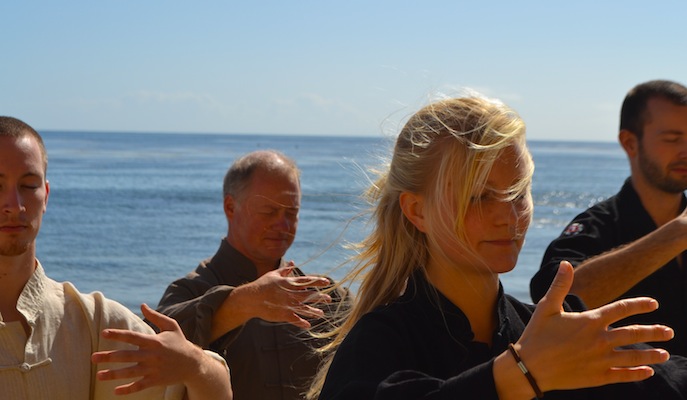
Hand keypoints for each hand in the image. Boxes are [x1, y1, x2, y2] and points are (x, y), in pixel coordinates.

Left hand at [91, 304, 218, 395]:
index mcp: (154, 341)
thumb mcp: (171, 326)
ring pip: (130, 372)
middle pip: (126, 356)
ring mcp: (153, 369)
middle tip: (92, 357)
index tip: (104, 333)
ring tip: (98, 375)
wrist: (193, 363)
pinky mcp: (155, 380)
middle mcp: (152, 355)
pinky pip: (139, 385)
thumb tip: (142, 305)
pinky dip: (128, 389)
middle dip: (109, 357)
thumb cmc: (180, 343)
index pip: (132, 337)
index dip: (118, 334)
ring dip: (113, 374)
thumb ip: (155, 317)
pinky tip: (115, 391)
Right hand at [241, 262, 332, 328]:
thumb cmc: (262, 284)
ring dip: (313, 311)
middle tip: (329, 299)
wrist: (250, 298)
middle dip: (319, 297)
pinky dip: (301, 322)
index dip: (317, 281)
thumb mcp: (274, 274)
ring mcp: (287, 304)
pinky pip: (294, 319)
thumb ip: (285, 270)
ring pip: (303, 308)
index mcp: (289, 282)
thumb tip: (293, 262)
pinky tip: (308, 325)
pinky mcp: (282, 314)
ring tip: (321, 313)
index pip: (306, 281)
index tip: (327, 282)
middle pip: (308, 295)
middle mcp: (290, 293)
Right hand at [517, 261, 672, 391]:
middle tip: (669, 331)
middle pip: (634, 333)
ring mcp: (600, 359)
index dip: (640, 305)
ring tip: (665, 353)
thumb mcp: (547, 307)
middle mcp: (599, 339)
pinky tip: (648, 371)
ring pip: (633, 356)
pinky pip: (623, 375)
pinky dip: (637, 373)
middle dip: (654, 331)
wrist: (529, 367)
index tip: (654, 304)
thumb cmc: (536, 335)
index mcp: (589, 321)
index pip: (622, 309)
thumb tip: (566, 263)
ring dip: (651, 354)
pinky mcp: (597, 376)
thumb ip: (560, 285)